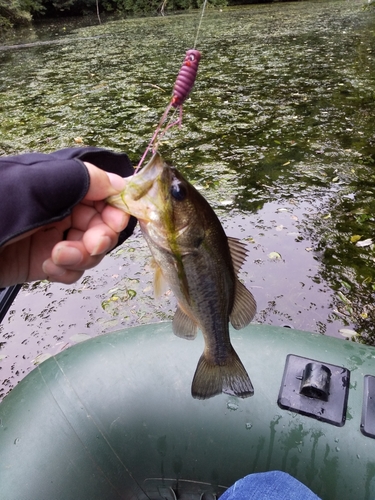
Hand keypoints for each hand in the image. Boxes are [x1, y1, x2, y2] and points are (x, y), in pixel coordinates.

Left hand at [0, 162, 130, 286]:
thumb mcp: (39, 186)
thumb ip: (84, 180)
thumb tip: (120, 182)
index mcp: (62, 185)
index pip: (104, 196)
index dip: (114, 211)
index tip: (115, 223)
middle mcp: (61, 210)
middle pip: (101, 226)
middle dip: (98, 238)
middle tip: (89, 246)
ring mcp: (52, 237)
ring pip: (89, 251)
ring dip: (81, 257)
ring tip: (56, 257)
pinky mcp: (42, 262)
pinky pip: (71, 269)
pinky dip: (66, 271)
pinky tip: (47, 268)